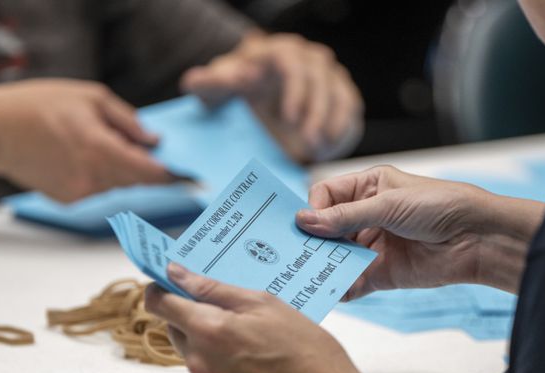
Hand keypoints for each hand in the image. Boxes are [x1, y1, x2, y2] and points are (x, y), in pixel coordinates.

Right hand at [0, 79, 173, 201]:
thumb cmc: (39, 106)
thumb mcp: (91, 97)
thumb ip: (128, 121)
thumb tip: (155, 141)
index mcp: (100, 149)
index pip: (149, 173)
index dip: (172, 176)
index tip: (191, 177)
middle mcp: (92, 177)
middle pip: (138, 182)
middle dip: (149, 169)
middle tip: (155, 155)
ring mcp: (80, 193)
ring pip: (119, 186)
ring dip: (122, 171)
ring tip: (101, 145)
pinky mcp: (69, 201)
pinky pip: (99, 190)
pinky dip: (101, 176)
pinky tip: (81, 157)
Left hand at [144, 263, 377, 372]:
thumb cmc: (303, 347)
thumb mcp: (263, 303)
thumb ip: (212, 288)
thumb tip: (176, 274)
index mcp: (208, 329)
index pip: (159, 303)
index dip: (162, 288)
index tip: (174, 282)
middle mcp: (199, 360)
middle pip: (174, 326)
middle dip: (192, 313)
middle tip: (230, 310)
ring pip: (189, 350)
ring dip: (207, 340)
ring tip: (247, 339)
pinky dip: (216, 363)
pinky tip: (248, 361)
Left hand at [181, 32, 363, 162]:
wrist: (259, 101)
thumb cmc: (238, 91)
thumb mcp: (218, 88)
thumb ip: (207, 84)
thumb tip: (195, 80)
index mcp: (277, 52)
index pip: (291, 62)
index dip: (294, 90)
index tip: (289, 117)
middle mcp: (307, 59)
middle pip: (319, 80)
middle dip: (315, 112)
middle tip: (306, 140)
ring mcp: (327, 76)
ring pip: (338, 94)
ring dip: (330, 123)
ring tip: (316, 148)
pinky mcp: (340, 94)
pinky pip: (348, 108)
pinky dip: (340, 129)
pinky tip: (327, 148)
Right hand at [295, 165, 544, 297]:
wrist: (477, 238)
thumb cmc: (440, 205)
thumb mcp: (388, 204)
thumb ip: (346, 216)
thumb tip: (304, 221)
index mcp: (368, 188)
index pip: (326, 195)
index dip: (314, 208)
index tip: (306, 225)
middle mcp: (366, 215)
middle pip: (327, 228)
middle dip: (313, 240)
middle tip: (293, 253)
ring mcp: (372, 245)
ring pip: (336, 256)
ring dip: (323, 265)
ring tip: (308, 274)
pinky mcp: (381, 273)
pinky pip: (353, 281)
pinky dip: (342, 287)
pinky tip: (334, 290)